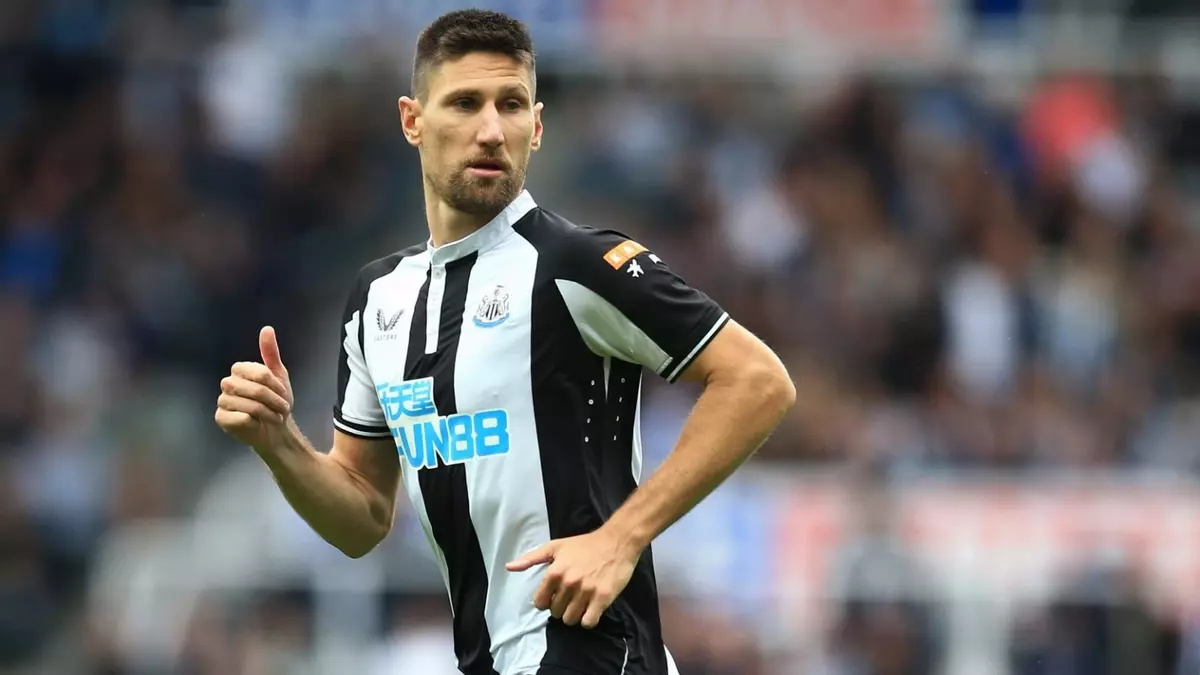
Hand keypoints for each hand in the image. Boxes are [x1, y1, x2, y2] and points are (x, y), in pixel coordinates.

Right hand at [214, 326, 294, 450]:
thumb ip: (271, 353)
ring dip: (269, 413)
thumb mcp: (278, 375)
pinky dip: (256, 422)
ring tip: (274, 417)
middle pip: (256, 390)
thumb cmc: (276, 402)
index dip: (275, 386)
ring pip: (250, 405)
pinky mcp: (221, 418)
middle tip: (282, 408)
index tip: (283, 393)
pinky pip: (241, 418)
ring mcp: (222, 401)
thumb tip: (267, 329)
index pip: (260, 373)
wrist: (276, 428)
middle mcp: (227, 383)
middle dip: (274, 401)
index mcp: (240, 370)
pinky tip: (257, 424)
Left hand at [505, 527, 640, 628]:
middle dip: (561, 608)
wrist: (616, 541)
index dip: (545, 602)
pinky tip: (591, 609)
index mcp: (554, 572)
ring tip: (580, 604)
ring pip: (571, 620)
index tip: (554, 597)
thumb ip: (531, 558)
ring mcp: (586, 592)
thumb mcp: (555, 547)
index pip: (540, 603)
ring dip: (574, 615)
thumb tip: (509, 567)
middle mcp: (568, 583)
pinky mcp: (603, 598)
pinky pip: (588, 622)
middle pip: (556, 613)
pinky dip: (588, 619)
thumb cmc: (584, 545)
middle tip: (570, 598)